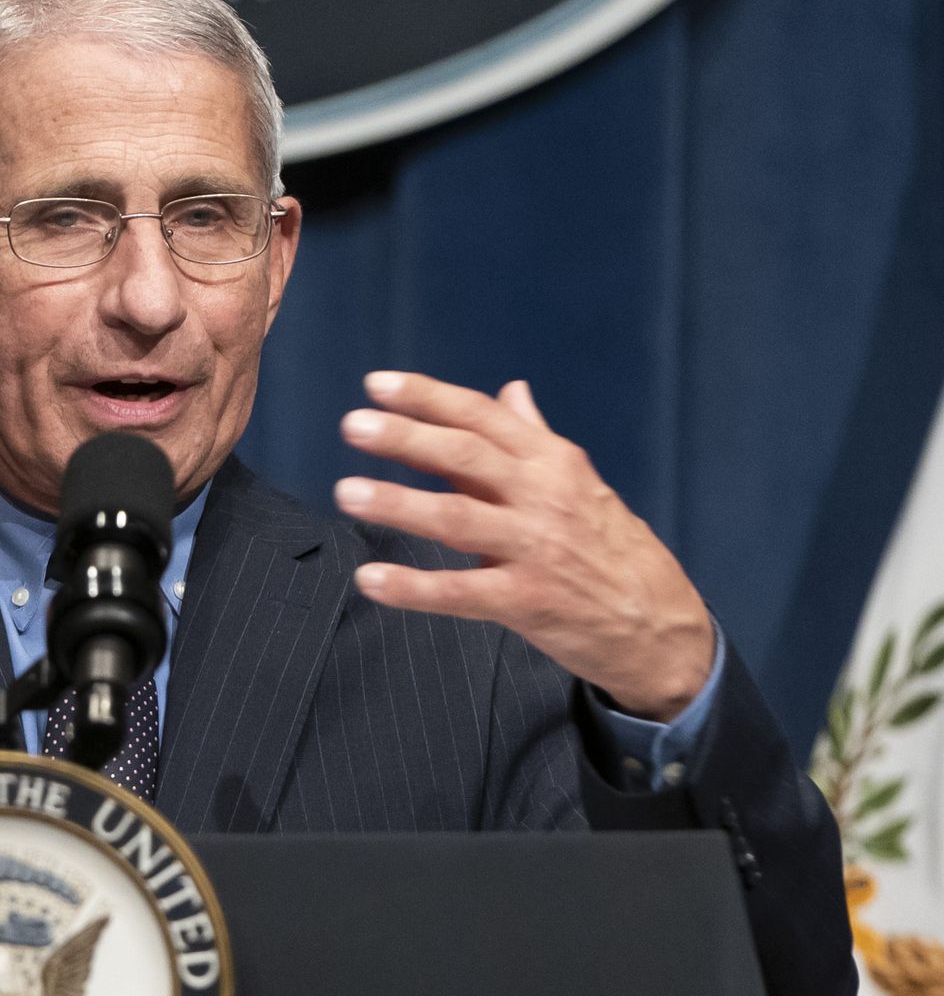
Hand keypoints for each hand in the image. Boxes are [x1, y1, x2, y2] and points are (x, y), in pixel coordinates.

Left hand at [332, 371, 712, 721]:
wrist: (660, 623)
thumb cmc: (608, 545)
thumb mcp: (578, 482)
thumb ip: (534, 437)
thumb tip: (512, 390)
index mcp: (552, 461)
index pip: (482, 417)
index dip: (429, 398)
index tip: (378, 384)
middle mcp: (543, 496)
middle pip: (466, 458)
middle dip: (407, 437)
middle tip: (353, 424)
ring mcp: (536, 549)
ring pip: (458, 520)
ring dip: (400, 504)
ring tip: (348, 492)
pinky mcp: (529, 601)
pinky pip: (461, 594)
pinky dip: (413, 587)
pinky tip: (371, 578)